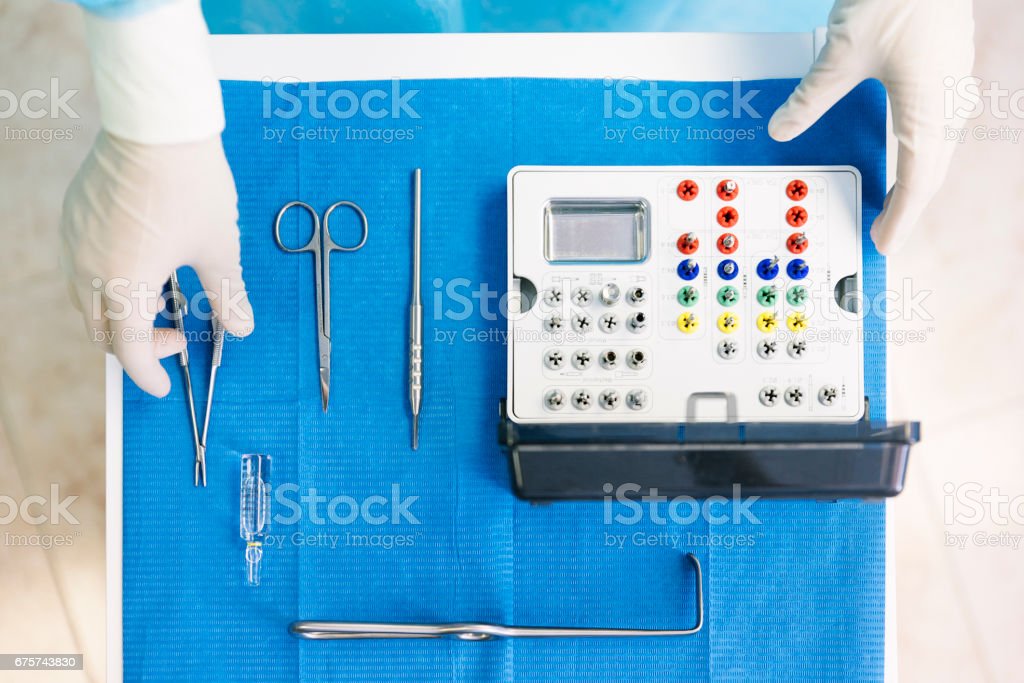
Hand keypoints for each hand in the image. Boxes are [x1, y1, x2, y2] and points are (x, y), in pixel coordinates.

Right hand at [60, 132, 253, 396]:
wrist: (158, 124)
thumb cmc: (191, 185)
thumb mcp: (218, 247)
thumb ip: (227, 293)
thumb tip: (242, 327)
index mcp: (124, 282)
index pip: (129, 349)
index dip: (148, 373)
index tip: (163, 386)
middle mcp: (90, 266)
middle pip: (101, 330)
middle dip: (136, 345)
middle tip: (176, 336)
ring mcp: (77, 240)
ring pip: (86, 300)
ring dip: (119, 315)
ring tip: (160, 302)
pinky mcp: (75, 216)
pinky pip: (82, 266)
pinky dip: (107, 284)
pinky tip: (140, 270)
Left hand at [768, 0, 974, 253]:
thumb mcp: (842, 55)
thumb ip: (811, 99)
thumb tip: (782, 129)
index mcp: (929, 111)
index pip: (918, 182)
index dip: (900, 218)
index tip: (883, 242)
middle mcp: (949, 102)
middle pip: (931, 170)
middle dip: (906, 205)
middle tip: (882, 230)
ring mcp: (953, 83)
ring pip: (938, 147)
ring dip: (915, 177)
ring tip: (891, 198)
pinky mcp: (947, 66)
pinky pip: (936, 122)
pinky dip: (918, 147)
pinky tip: (902, 146)